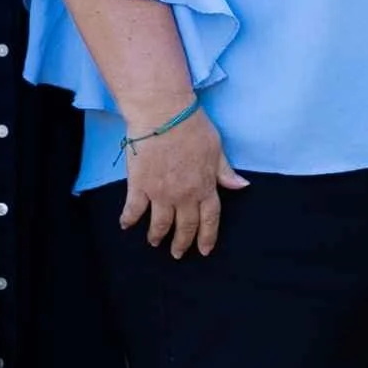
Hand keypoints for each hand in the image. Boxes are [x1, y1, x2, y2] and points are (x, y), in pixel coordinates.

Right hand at [118, 103, 248, 257]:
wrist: (163, 114)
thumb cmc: (192, 126)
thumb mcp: (217, 148)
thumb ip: (226, 171)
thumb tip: (241, 186)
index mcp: (205, 186)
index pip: (210, 219)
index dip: (207, 237)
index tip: (204, 250)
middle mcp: (184, 195)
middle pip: (185, 226)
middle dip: (182, 243)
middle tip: (177, 254)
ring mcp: (161, 193)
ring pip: (160, 224)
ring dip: (157, 236)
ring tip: (154, 242)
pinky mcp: (139, 186)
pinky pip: (133, 210)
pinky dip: (129, 220)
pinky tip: (126, 226)